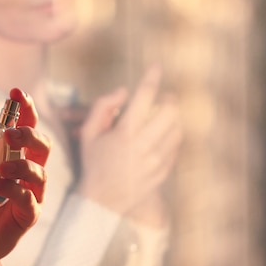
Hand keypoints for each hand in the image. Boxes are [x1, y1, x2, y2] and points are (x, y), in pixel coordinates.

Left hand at [0, 88, 50, 265]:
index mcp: (12, 158)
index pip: (26, 128)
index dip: (26, 109)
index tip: (16, 93)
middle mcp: (26, 173)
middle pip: (43, 146)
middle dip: (30, 134)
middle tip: (10, 133)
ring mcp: (30, 195)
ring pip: (41, 172)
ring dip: (21, 164)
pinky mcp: (28, 216)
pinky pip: (28, 198)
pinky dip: (12, 188)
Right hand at [76, 67, 182, 222]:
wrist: (103, 200)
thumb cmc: (93, 163)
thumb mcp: (88, 134)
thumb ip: (102, 108)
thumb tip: (123, 90)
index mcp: (124, 134)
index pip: (144, 97)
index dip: (151, 77)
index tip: (156, 66)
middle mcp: (143, 146)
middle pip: (170, 111)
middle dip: (169, 99)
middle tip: (165, 97)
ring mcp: (156, 160)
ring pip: (177, 129)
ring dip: (173, 118)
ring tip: (163, 116)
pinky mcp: (164, 171)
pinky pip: (175, 147)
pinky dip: (172, 136)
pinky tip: (162, 136)